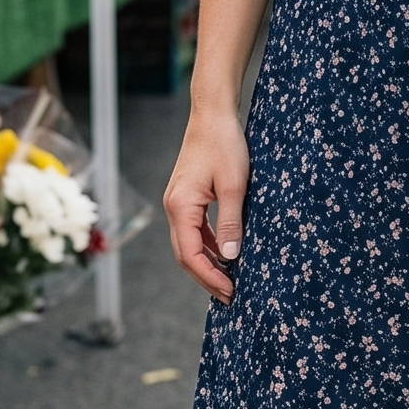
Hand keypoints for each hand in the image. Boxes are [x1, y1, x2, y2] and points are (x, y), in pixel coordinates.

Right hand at [164, 102, 251, 301]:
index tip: (231, 291)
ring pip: (189, 244)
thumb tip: (231, 258)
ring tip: (230, 280)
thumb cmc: (224, 144)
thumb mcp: (234, 186)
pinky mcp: (186, 197)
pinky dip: (209, 246)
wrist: (212, 113)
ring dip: (208, 263)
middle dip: (207, 277)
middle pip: (185, 255)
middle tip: (231, 295)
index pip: (191, 255)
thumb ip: (230, 223)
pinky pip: (195, 230)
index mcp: (180, 207)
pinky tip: (225, 254)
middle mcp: (173, 207)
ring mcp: (178, 202)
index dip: (210, 277)